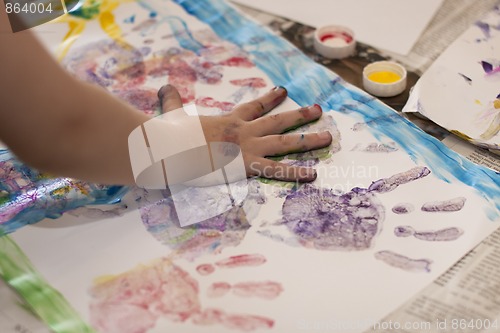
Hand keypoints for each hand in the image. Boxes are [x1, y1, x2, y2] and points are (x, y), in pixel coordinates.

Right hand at [158, 84, 331, 182]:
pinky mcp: (247, 165)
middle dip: (299, 115)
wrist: (171, 149)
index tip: (283, 91)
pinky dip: (295, 173)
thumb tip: (163, 87)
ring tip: (329, 137)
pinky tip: (313, 174)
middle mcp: (245, 131)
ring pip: (285, 142)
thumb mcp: (173, 115)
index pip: (255, 107)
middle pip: (278, 121)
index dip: (270, 99)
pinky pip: (276, 170)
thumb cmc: (171, 134)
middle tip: (317, 109)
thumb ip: (173, 101)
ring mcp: (249, 148)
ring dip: (308, 139)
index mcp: (230, 120)